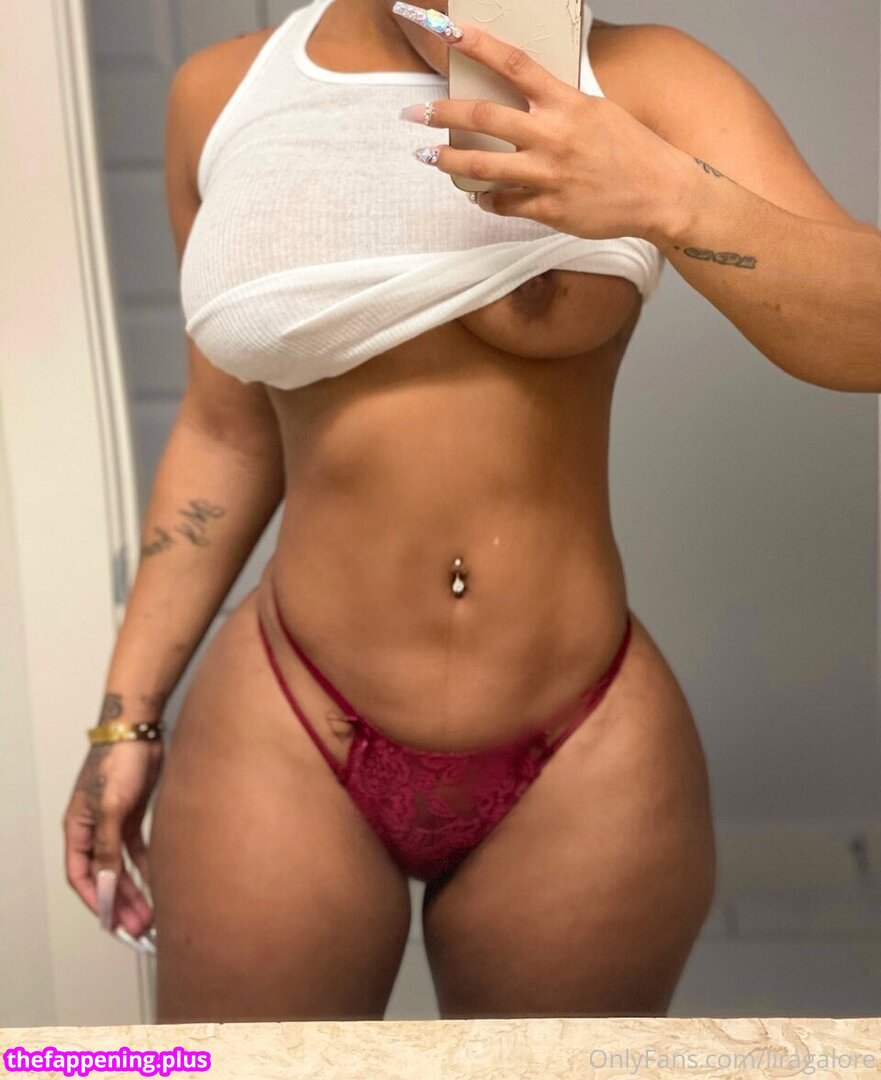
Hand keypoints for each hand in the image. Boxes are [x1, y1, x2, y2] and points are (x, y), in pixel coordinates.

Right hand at [63, 737, 163, 939]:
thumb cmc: (117, 760)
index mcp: (78, 828)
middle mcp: (93, 828)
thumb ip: (109, 848)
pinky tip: (159, 882)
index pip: (81, 875)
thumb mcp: (111, 808)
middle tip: (138, 926)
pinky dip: (146, 866)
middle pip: (104, 874)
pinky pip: (138, 849)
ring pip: (122, 865)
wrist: (139, 729)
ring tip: (150, 912)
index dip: (95, 900)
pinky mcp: (133, 814)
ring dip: (134, 889)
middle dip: (119, 901)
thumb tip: (107, 884)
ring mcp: (114, 821)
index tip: (112, 922)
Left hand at [394, 4, 686, 241]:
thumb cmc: (632, 151)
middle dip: (442, 114)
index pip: (514, 63)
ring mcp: (549, 176)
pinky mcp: (550, 210)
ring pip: (483, 167)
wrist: (661, 193)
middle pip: (484, 117)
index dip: (476, 44)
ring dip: (449, 161)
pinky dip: (487, 199)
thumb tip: (525, 94)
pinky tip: (478, 196)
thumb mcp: (597, 111)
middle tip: (415, 113)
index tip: (445, 30)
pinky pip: (505, 204)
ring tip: (427, 157)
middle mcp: (553, 136)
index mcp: (567, 103)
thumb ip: (558, 104)